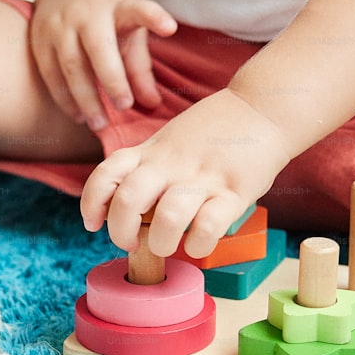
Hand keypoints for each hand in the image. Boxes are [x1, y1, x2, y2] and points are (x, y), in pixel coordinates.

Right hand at [30, 0, 176, 130]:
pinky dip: (64, 99)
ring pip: (70, 66)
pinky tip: (78, 116)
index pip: (136, 9)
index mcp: (117, 7)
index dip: (152, 17)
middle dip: (112, 80)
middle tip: (124, 107)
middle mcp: (86, 14)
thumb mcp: (129, 31)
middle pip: (98, 48)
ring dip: (85, 99)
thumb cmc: (106, 17)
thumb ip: (140, 67)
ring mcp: (58, 26)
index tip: (170, 28)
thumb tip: (151, 104)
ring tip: (99, 124)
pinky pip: (50, 75)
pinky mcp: (38, 41)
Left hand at [80, 89, 293, 257]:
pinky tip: (197, 245)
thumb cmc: (212, 132)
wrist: (263, 107)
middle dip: (121, 232)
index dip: (92, 203)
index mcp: (150, 152)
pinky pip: (209, 227)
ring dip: (160, 243)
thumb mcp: (167, 141)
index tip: (93, 224)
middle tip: (131, 243)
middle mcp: (170, 164)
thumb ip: (145, 167)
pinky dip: (198, 245)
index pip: (106, 174)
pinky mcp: (235, 191)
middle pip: (128, 201)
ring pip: (167, 218)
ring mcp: (202, 177)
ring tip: (165, 246)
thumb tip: (122, 210)